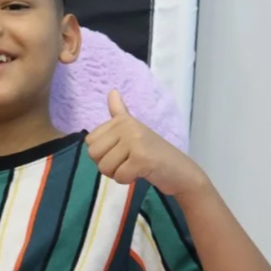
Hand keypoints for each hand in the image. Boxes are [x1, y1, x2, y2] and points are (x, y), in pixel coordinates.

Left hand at [85, 90, 205, 195]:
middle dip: (107, 165)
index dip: (101, 153)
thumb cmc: (154, 154)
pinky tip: (141, 173)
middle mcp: (127, 126)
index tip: (120, 152)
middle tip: (126, 163)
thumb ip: (119, 113)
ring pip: (104, 167)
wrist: (181, 171)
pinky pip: (119, 176)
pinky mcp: (141, 158)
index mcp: (122, 120)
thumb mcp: (134, 131)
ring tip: (134, 167)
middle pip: (93, 154)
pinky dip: (128, 180)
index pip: (90, 141)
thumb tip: (112, 91)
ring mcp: (135, 140)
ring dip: (117, 174)